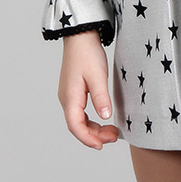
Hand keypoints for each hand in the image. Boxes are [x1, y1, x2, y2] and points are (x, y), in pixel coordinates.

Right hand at [58, 30, 118, 148]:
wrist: (80, 36)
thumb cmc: (87, 53)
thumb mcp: (97, 75)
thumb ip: (101, 97)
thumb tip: (105, 117)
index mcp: (70, 97)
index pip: (76, 126)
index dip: (88, 139)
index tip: (101, 145)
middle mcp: (66, 99)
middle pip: (77, 126)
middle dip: (94, 135)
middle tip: (114, 137)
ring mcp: (69, 95)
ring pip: (79, 120)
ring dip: (94, 128)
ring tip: (112, 131)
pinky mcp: (74, 91)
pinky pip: (81, 112)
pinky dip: (92, 119)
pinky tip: (103, 119)